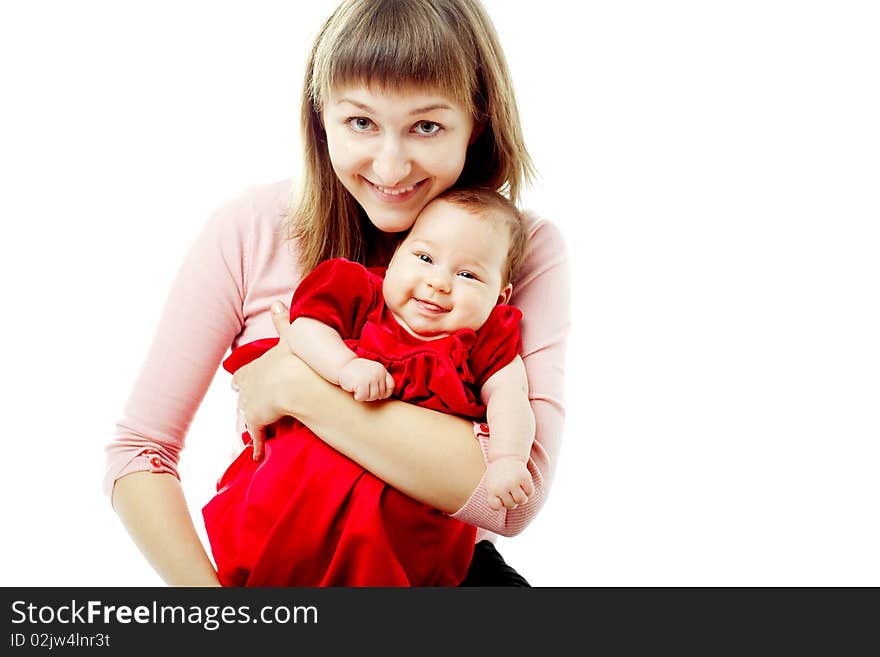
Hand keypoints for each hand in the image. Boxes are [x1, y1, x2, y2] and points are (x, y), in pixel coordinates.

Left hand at [232, 302, 302, 460]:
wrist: (294, 383)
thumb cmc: (294, 359)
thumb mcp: (289, 337)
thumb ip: (282, 322)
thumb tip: (277, 302)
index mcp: (255, 368)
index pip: (244, 373)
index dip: (243, 377)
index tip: (239, 380)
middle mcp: (249, 387)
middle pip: (241, 392)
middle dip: (243, 395)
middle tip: (244, 399)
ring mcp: (252, 405)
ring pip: (246, 414)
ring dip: (249, 419)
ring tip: (249, 426)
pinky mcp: (259, 421)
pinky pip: (257, 437)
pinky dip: (256, 446)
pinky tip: (257, 455)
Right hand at [338, 358, 394, 401]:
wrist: (342, 365)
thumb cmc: (357, 372)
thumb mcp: (372, 372)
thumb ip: (380, 381)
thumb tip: (384, 395)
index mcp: (382, 370)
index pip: (391, 386)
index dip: (384, 393)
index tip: (375, 391)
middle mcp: (378, 373)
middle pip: (380, 394)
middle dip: (371, 395)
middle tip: (362, 389)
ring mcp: (370, 377)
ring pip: (372, 397)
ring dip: (364, 396)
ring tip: (358, 388)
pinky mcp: (361, 382)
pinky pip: (363, 397)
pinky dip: (357, 396)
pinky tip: (354, 388)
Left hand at [485, 456, 533, 510]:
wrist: (505, 456)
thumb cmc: (498, 474)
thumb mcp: (491, 485)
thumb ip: (495, 498)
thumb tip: (504, 507)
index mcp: (492, 489)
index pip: (495, 506)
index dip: (499, 503)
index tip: (499, 495)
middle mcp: (502, 487)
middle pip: (511, 505)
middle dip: (512, 500)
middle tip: (510, 491)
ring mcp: (513, 482)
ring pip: (522, 501)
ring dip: (521, 498)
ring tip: (517, 490)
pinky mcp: (524, 477)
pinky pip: (530, 492)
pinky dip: (528, 490)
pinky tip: (523, 484)